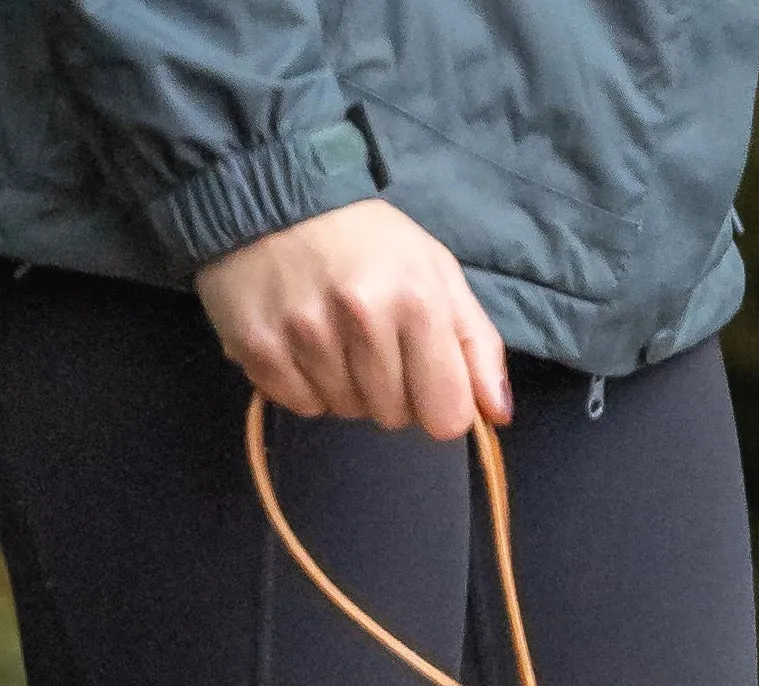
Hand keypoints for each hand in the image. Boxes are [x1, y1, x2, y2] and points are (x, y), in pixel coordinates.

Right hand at [196, 199, 509, 440]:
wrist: (272, 193)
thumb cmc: (368, 240)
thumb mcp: (436, 273)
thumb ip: (477, 344)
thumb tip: (499, 415)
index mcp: (416, 301)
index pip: (446, 417)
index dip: (438, 402)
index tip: (422, 374)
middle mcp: (362, 319)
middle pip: (394, 418)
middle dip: (390, 391)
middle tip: (370, 341)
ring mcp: (306, 335)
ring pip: (346, 412)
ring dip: (346, 386)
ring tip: (333, 334)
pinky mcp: (259, 348)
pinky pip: (301, 405)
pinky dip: (305, 385)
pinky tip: (301, 341)